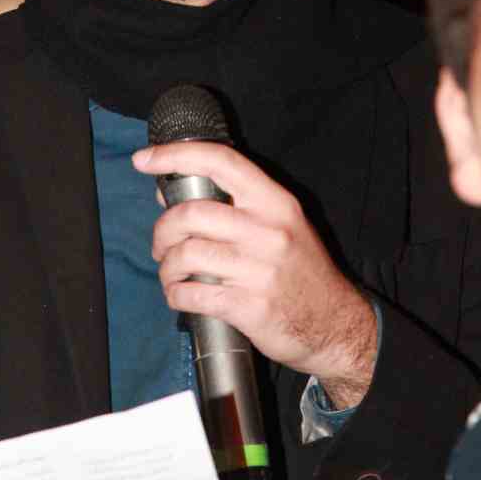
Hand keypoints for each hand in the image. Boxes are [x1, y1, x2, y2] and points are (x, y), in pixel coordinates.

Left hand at [133, 141, 377, 409]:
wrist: (335, 324)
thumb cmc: (300, 270)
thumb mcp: (279, 225)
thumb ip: (230, 205)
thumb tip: (168, 192)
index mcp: (275, 202)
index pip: (220, 162)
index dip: (176, 155)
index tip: (144, 160)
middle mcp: (269, 230)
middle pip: (193, 213)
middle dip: (164, 228)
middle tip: (161, 244)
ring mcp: (260, 269)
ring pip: (187, 254)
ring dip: (167, 266)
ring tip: (171, 273)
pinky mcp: (250, 307)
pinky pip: (193, 294)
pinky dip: (176, 295)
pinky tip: (180, 296)